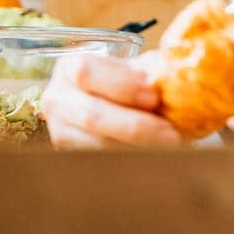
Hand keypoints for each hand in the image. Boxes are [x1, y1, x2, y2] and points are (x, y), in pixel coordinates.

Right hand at [41, 52, 182, 148]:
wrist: (117, 105)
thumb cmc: (129, 82)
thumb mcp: (139, 69)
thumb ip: (153, 71)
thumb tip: (176, 79)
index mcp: (70, 69)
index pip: (87, 72)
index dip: (121, 85)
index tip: (154, 96)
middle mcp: (57, 101)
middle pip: (92, 115)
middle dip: (134, 125)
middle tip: (170, 132)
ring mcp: (60, 132)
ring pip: (96, 145)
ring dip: (137, 148)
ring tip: (170, 145)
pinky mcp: (71, 158)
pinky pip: (101, 164)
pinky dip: (132, 160)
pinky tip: (156, 156)